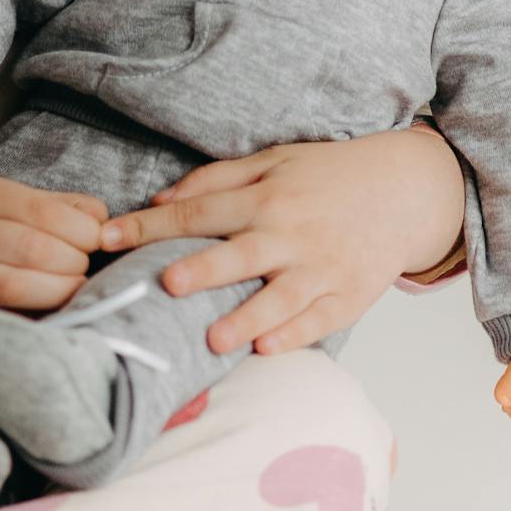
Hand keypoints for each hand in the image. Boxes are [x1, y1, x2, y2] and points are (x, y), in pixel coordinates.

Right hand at [0, 179, 109, 340]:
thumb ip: (52, 207)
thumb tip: (104, 218)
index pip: (45, 210)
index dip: (84, 231)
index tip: (98, 244)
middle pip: (34, 247)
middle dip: (74, 264)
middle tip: (85, 273)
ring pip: (15, 284)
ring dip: (58, 292)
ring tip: (74, 291)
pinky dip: (31, 317)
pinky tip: (48, 313)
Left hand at [91, 129, 465, 355]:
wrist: (404, 190)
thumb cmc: (329, 175)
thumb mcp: (275, 160)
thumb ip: (217, 179)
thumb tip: (160, 199)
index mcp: (266, 197)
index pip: (198, 212)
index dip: (149, 226)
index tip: (106, 238)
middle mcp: (290, 232)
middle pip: (239, 254)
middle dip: (203, 270)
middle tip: (168, 284)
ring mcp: (322, 267)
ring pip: (279, 298)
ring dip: (245, 318)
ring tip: (213, 340)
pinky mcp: (349, 295)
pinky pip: (318, 320)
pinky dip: (294, 335)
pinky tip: (267, 349)